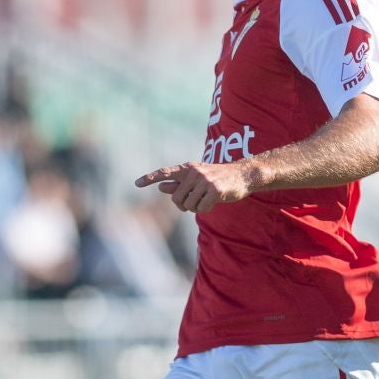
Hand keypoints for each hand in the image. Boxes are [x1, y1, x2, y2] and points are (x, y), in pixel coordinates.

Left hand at [135, 160, 255, 212]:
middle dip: (184, 205)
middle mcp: (194, 172)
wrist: (242, 176)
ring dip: (196, 208)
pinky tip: (214, 201)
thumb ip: (179, 183)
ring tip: (206, 199)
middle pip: (176, 198)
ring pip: (188, 205)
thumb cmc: (216, 178)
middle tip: (195, 201)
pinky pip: (201, 209)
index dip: (150, 178)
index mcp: (187, 168)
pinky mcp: (214, 190)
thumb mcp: (196, 179)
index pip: (165, 173)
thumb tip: (161, 187)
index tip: (136, 184)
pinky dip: (206, 209)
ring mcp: (204, 180)